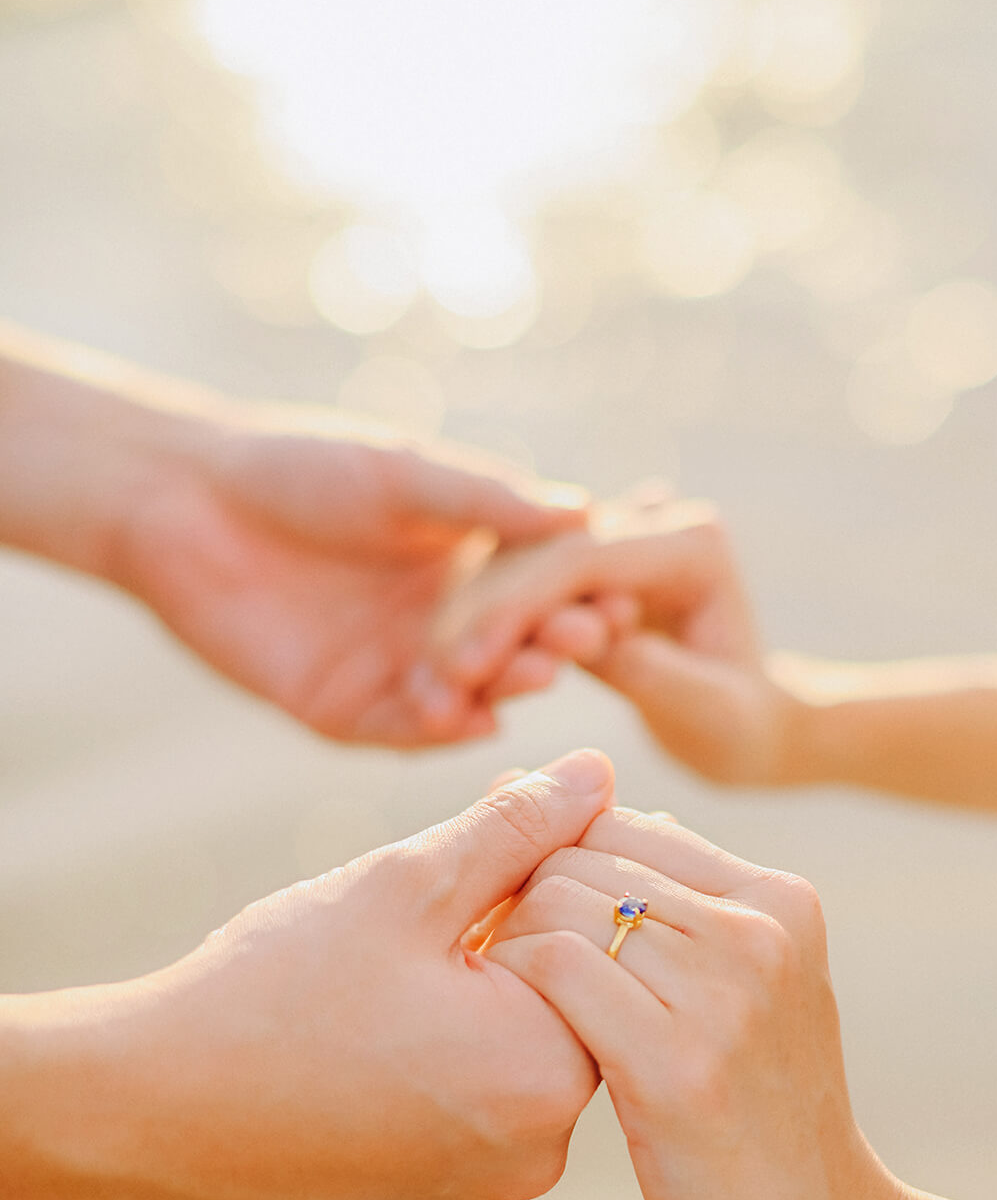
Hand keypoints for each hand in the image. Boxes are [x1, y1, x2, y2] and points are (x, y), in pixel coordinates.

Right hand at [13, 750, 616, 1199]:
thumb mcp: (409, 885)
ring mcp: (490, 1174)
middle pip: (570, 992)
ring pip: (522, 1032)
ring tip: (406, 925)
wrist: (152, 1107)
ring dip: (485, 966)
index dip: (556, 866)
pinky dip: (453, 1024)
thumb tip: (603, 771)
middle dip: (522, 912)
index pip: (607, 944)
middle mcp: (540, 1147)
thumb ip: (519, 828)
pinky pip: (480, 1080)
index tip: (498, 827)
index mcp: (550, 1077)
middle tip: (447, 864)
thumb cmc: (275, 992)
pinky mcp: (444, 1181)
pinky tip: (385, 988)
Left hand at [116, 408, 600, 744]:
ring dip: (501, 689)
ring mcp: (399, 672)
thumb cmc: (296, 467)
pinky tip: (466, 718)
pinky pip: (404, 732)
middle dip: (549, 646)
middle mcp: (446, 624)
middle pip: (514, 647)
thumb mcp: (400, 473)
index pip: (543, 590)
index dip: (579, 596)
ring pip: (468, 696)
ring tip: (526, 674)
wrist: (181, 503)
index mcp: (471, 563)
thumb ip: (484, 498)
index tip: (612, 597)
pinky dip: (438, 729)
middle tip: (576, 642)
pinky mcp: (347, 712)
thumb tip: (585, 508)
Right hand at [436, 489, 806, 783]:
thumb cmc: (742, 730)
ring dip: (470, 620)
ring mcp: (615, 540)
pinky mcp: (586, 569)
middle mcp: (651, 523)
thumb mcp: (709, 712)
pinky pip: (519, 588)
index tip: (467, 663)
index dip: (519, 607)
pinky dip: (481, 628)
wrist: (752, 729)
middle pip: (542, 553)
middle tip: (433, 674)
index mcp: (691, 542)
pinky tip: (440, 672)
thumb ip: (657, 673)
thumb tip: (595, 643)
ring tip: (430, 682)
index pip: (586, 560)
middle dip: (482, 612)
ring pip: (519, 565)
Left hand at [483, 807, 894, 1199]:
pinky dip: (514, 988)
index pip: (621, 824)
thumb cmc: (764, 1122)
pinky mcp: (677, 1065)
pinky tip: (510, 1034)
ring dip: (509, 948)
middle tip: (489, 968)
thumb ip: (694, 910)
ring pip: (559, 903)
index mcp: (780, 900)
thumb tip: (599, 813)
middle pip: (582, 857)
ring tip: (501, 1006)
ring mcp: (724, 994)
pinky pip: (555, 969)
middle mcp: (758, 930)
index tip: (512, 920)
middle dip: (519, 902)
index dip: (547, 863)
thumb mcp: (757, 993)